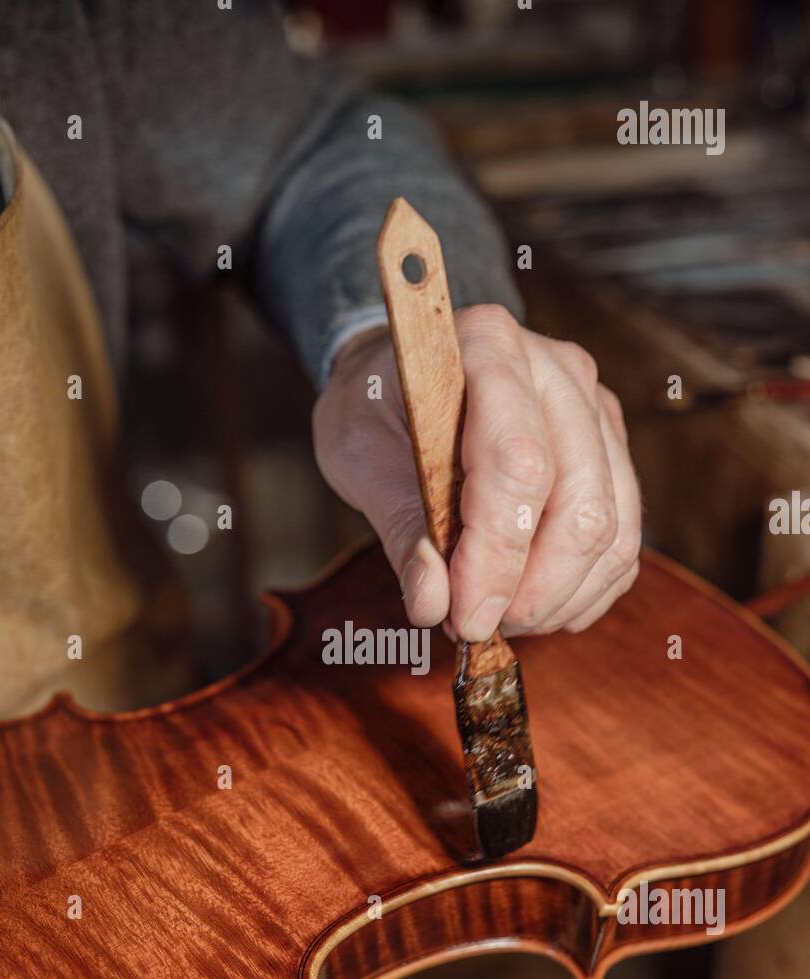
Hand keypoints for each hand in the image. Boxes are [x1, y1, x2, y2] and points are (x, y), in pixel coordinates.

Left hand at [312, 305, 640, 639]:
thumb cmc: (378, 410)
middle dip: (535, 589)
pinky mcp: (612, 453)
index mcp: (490, 347)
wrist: (407, 377)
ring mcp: (596, 412)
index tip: (466, 618)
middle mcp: (559, 372)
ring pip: (613, 528)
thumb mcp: (360, 457)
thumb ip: (401, 530)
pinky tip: (536, 607)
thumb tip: (433, 604)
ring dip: (560, 597)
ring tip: (501, 619)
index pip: (519, 463)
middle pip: (582, 503)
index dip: (497, 555)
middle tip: (479, 626)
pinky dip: (584, 591)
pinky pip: (623, 540)